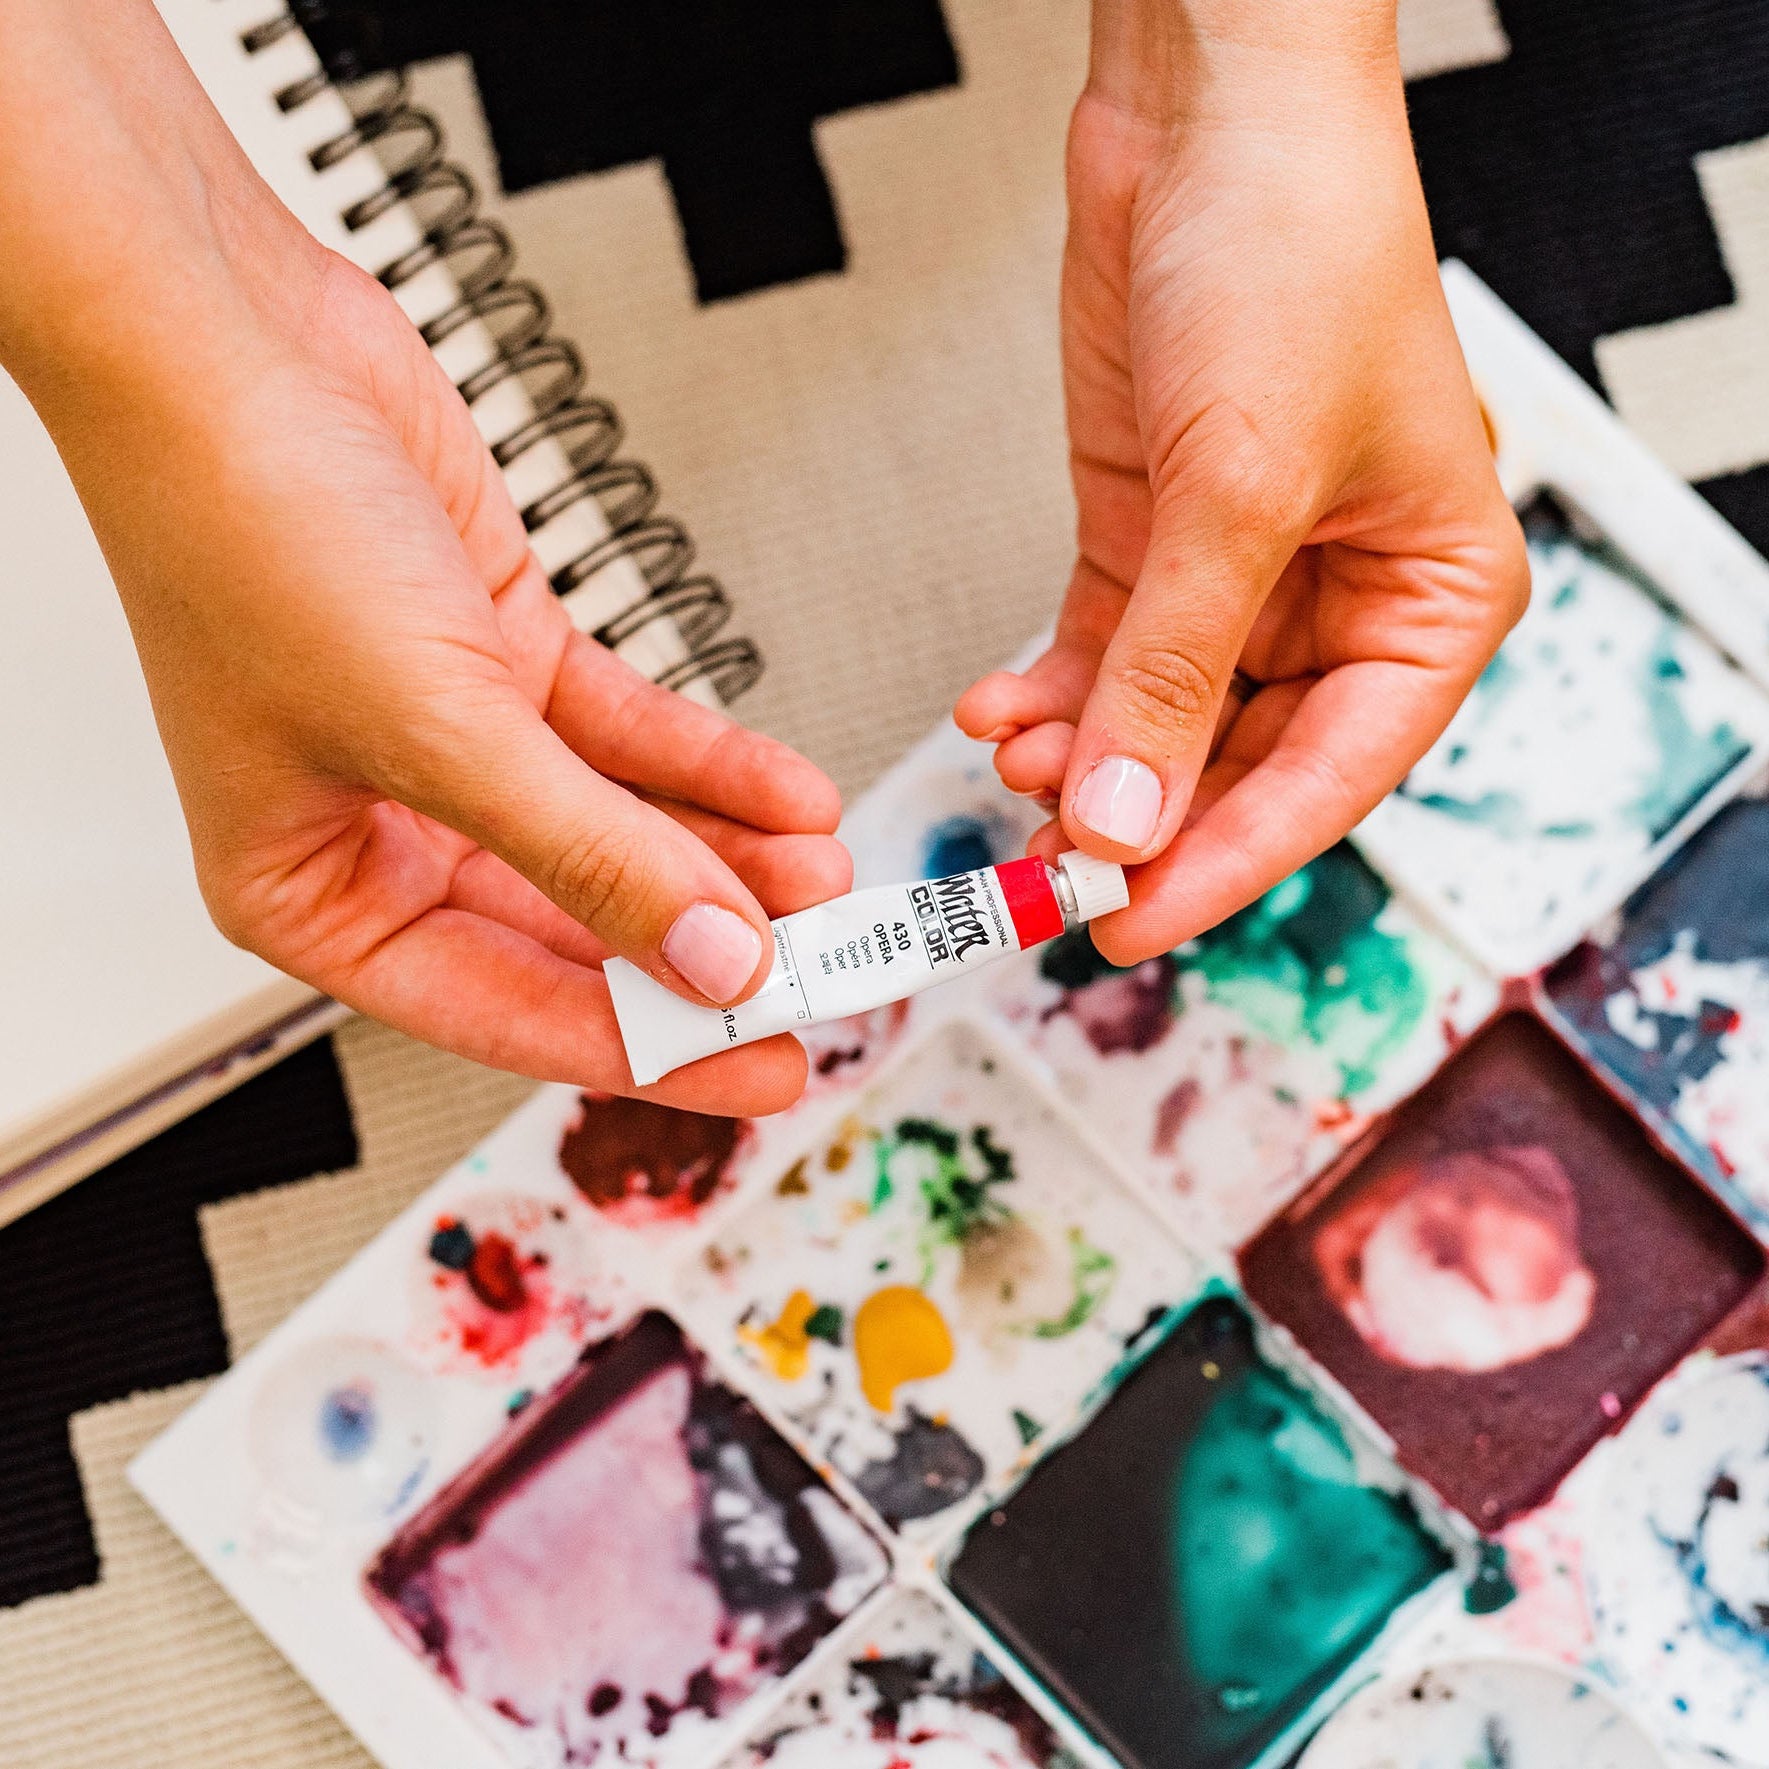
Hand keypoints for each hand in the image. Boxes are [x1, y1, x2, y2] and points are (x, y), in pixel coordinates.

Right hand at [0, 0, 846, 1113]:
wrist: (228, 336)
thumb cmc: (246, 529)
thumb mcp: (438, 731)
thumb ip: (590, 860)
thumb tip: (713, 960)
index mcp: (315, 895)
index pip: (511, 1010)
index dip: (652, 1044)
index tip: (767, 1061)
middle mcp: (384, 830)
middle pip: (578, 925)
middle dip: (707, 939)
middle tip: (821, 964)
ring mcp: (451, 744)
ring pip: (615, 831)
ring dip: (727, 853)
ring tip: (826, 874)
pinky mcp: (501, 660)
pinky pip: (626, 740)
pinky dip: (709, 766)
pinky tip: (790, 795)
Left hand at [956, 0, 1528, 963]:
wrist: (1211, 111)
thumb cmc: (1295, 253)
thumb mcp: (1239, 489)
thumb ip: (1177, 672)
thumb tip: (1122, 821)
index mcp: (1433, 598)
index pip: (1333, 777)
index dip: (1229, 861)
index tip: (1134, 922)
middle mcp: (1343, 601)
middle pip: (1238, 765)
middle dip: (1136, 813)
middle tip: (1044, 867)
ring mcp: (1241, 577)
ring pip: (1159, 722)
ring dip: (1078, 757)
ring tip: (1008, 764)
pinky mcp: (1156, 541)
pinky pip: (1104, 657)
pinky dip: (1049, 694)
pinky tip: (995, 711)